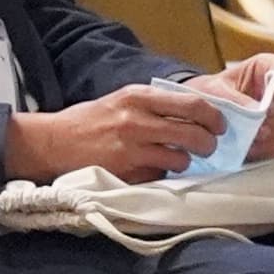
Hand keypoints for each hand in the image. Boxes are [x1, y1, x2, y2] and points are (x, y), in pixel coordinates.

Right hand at [3, 87, 226, 185]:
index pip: (192, 104)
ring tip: (176, 160)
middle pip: (193, 134)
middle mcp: (137, 120)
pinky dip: (161, 175)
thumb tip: (195, 112)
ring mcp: (132, 149)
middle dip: (208, 144)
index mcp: (139, 96)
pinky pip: (159, 177)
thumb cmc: (91, 121)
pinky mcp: (126, 173)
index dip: (214, 117)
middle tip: (208, 148)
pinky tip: (152, 169)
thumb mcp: (122, 100)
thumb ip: (154, 104)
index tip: (219, 125)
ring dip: (184, 162)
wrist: (54, 142)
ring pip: (180, 159)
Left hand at [215, 53, 273, 158]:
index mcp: (269, 68)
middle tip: (260, 129)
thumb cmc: (212, 92)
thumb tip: (256, 112)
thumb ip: (235, 99)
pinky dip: (268, 149)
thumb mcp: (215, 90)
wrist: (203, 111)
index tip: (269, 108)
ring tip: (252, 140)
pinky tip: (252, 148)